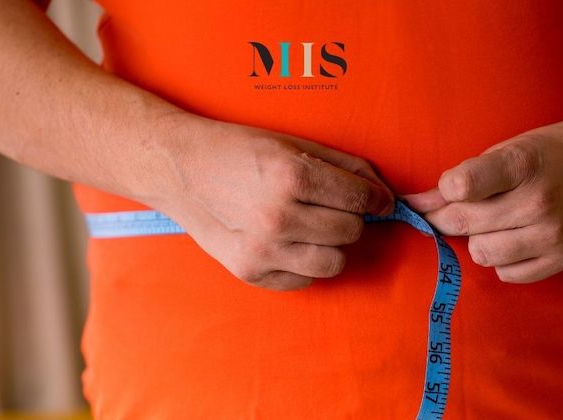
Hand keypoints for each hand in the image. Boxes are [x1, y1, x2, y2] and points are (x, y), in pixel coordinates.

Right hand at [153, 116, 393, 290]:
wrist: (179, 169)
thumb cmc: (237, 150)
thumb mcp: (291, 144)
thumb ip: (343, 166)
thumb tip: (383, 192)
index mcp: (290, 176)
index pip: (359, 198)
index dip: (374, 198)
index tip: (375, 199)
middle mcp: (277, 216)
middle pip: (350, 231)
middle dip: (349, 217)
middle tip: (331, 206)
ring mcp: (262, 249)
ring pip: (334, 262)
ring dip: (332, 245)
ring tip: (314, 227)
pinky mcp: (249, 271)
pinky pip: (304, 281)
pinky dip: (304, 264)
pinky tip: (288, 242)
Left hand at [403, 113, 562, 282]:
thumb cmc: (553, 153)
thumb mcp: (508, 151)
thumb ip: (462, 179)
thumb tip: (415, 204)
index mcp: (523, 163)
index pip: (462, 185)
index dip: (446, 188)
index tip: (451, 185)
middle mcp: (539, 201)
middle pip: (464, 222)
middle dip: (450, 217)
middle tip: (460, 208)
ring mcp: (553, 233)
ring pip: (481, 252)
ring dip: (478, 238)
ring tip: (495, 222)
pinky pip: (507, 273)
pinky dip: (502, 259)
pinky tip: (513, 238)